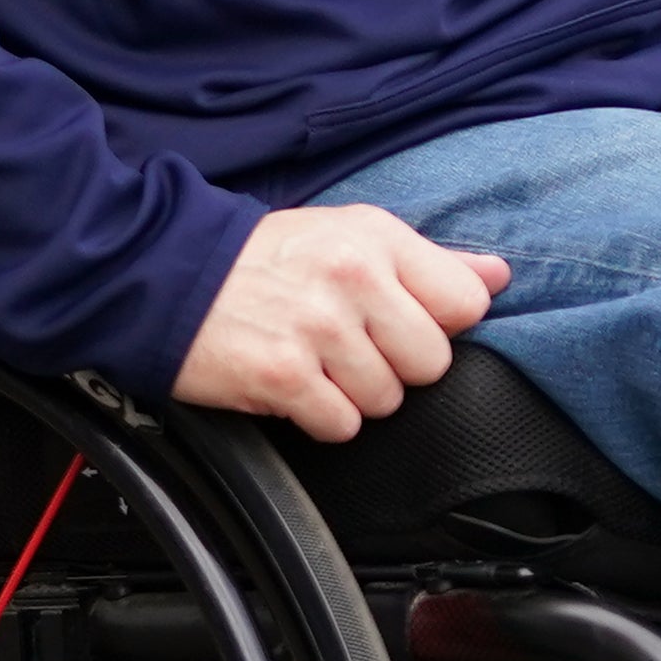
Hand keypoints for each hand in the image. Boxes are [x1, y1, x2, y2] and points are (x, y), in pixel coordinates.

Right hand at [171, 207, 510, 444]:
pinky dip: (320, 417)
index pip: (466, 302)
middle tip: (350, 347)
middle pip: (431, 362)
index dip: (439, 324)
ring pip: (388, 399)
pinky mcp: (284, 376)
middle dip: (396, 366)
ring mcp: (319, 329)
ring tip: (315, 362)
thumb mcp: (346, 235)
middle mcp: (353, 278)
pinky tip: (295, 387)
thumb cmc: (261, 260)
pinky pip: (342, 424)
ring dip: (353, 394)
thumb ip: (428, 261)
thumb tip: (498, 276)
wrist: (162, 275)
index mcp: (376, 239)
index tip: (403, 322)